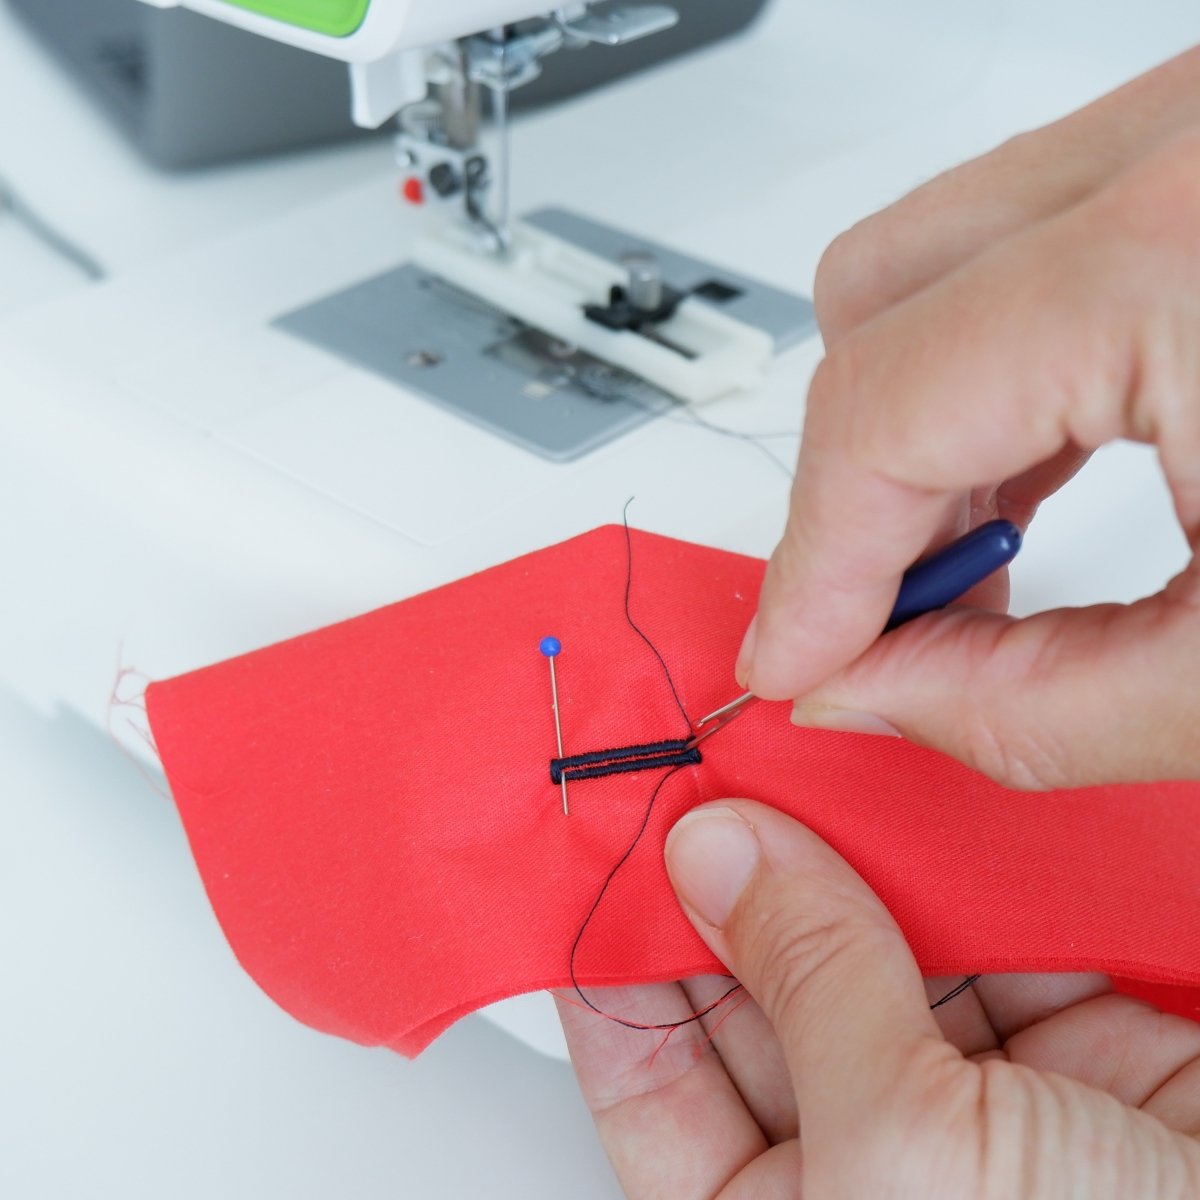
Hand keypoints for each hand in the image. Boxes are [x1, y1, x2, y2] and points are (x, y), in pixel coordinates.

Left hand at [557, 802, 1199, 1198]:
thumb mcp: (910, 1151)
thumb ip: (808, 982)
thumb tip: (714, 855)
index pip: (655, 1087)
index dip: (621, 968)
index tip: (602, 856)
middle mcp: (869, 1174)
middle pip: (765, 1000)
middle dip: (739, 885)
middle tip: (704, 777)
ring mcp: (971, 1113)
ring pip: (874, 953)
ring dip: (846, 860)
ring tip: (797, 764)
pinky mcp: (1073, 1057)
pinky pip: (984, 939)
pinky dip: (955, 869)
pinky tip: (906, 799)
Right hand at [738, 47, 1199, 787]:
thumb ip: (1040, 709)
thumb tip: (870, 695)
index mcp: (1187, 250)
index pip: (882, 411)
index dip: (813, 566)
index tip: (795, 662)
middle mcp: (1183, 142)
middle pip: (873, 302)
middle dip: (850, 486)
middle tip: (890, 619)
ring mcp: (1193, 125)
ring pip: (930, 259)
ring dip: (912, 425)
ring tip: (968, 558)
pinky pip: (1018, 243)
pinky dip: (987, 373)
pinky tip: (1028, 477)